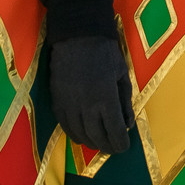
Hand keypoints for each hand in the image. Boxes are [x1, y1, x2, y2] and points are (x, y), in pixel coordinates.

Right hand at [50, 35, 132, 152]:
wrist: (77, 36)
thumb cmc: (105, 53)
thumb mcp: (122, 75)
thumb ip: (125, 102)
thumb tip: (128, 124)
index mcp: (106, 100)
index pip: (114, 132)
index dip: (120, 143)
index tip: (124, 146)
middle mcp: (86, 107)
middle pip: (96, 137)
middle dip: (107, 147)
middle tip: (113, 148)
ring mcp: (69, 105)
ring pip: (79, 134)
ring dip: (90, 142)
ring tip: (98, 143)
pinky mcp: (56, 101)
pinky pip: (64, 125)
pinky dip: (74, 134)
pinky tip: (81, 135)